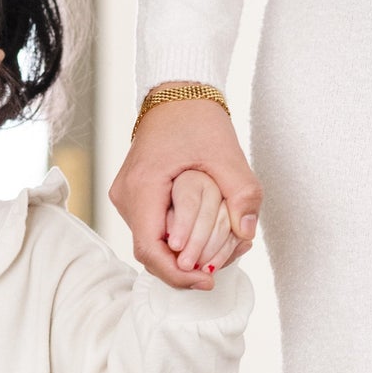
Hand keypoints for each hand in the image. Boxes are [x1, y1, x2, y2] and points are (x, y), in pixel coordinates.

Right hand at [109, 89, 261, 290]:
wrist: (177, 91)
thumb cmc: (198, 118)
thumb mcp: (228, 153)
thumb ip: (242, 193)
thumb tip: (246, 233)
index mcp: (142, 187)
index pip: (150, 250)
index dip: (176, 274)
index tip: (205, 281)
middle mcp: (125, 196)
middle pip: (148, 251)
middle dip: (180, 269)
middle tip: (212, 275)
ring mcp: (125, 197)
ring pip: (149, 242)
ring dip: (177, 256)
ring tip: (208, 260)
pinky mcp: (133, 196)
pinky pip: (150, 229)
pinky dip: (173, 241)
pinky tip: (196, 242)